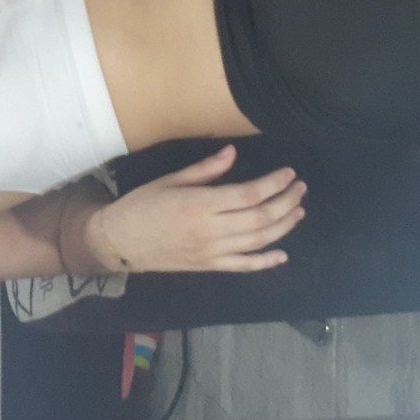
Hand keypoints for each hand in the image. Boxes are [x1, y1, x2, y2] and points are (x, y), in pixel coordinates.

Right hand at [95, 145, 305, 273]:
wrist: (119, 241)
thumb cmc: (141, 205)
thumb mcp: (169, 180)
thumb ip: (204, 170)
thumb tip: (233, 153)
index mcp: (200, 204)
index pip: (249, 195)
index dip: (274, 184)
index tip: (289, 173)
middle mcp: (211, 230)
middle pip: (260, 218)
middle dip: (285, 202)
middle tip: (300, 188)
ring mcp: (212, 252)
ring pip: (258, 241)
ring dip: (283, 226)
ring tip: (298, 210)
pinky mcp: (209, 266)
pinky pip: (243, 266)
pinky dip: (265, 262)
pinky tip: (282, 253)